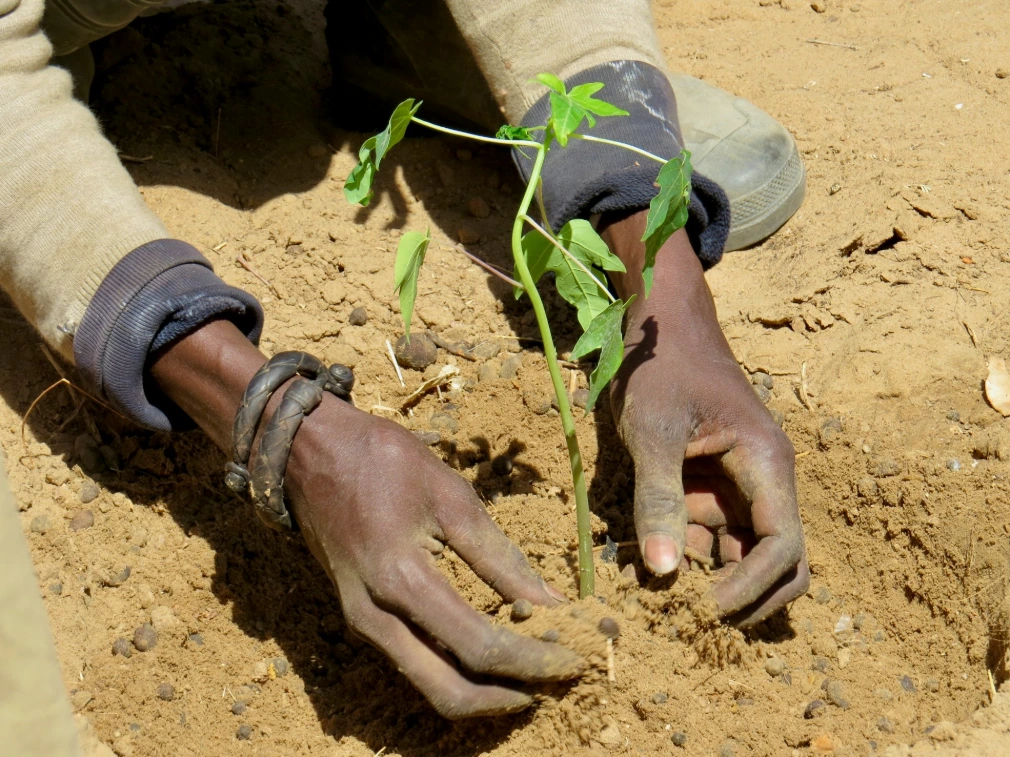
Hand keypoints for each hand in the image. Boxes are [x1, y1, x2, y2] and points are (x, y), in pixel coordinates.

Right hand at [150, 320, 582, 717]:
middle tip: (556, 681)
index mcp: (400, 577)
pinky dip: (456, 670)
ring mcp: (361, 622)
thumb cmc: (380, 459)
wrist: (304, 450)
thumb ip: (498, 554)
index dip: (531, 661)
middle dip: (509, 697)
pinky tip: (492, 651)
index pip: (478, 646)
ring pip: (428, 685)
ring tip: (533, 670)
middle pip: (448, 691)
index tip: (572, 659)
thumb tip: (551, 601)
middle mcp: (374, 615)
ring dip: (483, 690)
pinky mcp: (359, 617)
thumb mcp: (448, 494)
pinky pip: (412, 663)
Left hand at [601, 214, 808, 625]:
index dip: (751, 586)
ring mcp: (738, 485)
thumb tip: (664, 574)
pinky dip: (687, 552)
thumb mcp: (653, 431)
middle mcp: (763, 481)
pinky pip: (711, 533)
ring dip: (709, 576)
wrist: (659, 324)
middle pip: (776, 560)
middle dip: (742, 594)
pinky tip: (648, 558)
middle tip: (690, 615)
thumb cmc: (661, 366)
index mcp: (766, 464)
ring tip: (658, 588)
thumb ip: (659, 499)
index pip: (783, 545)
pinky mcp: (713, 485)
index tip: (705, 609)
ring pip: (741, 552)